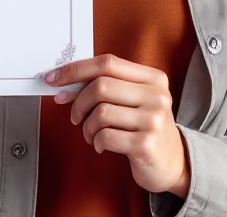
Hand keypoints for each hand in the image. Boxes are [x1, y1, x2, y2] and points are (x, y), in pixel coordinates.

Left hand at [44, 54, 189, 196]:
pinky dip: (96, 141)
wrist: (173, 162)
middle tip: (75, 115)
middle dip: (79, 102)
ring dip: (87, 126)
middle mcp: (156, 96)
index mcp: (153, 78)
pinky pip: (105, 136)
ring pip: (100, 112)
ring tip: (91, 134)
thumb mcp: (134, 100)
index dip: (76, 69)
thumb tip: (63, 82)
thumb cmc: (145, 127)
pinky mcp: (145, 144)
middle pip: (101, 86)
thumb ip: (107, 86)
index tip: (54, 78)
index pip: (107, 63)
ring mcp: (153, 120)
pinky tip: (102, 144)